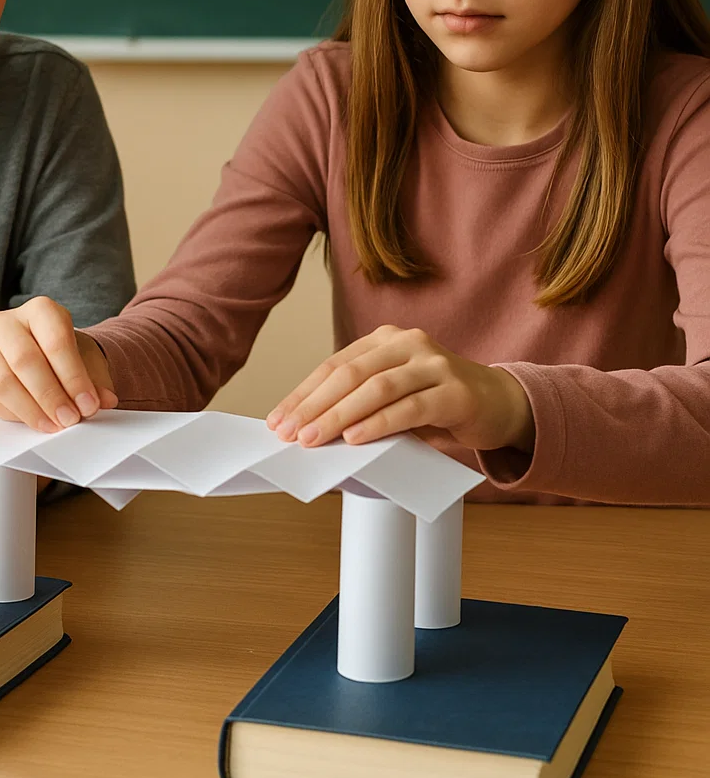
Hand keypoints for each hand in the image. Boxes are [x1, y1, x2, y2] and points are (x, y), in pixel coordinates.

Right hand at [0, 296, 117, 430]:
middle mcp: (5, 323)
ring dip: (31, 409)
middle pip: (24, 359)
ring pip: (1, 381)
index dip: (73, 376)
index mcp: (40, 310)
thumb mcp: (88, 363)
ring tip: (54, 425)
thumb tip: (104, 401)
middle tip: (70, 419)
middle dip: (50, 395)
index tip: (89, 404)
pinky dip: (13, 415)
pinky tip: (35, 422)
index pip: (55, 340)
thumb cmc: (65, 358)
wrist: (43, 361)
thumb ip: (96, 382)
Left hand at [266, 326, 534, 454]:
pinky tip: (356, 438)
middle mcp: (409, 343)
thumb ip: (361, 405)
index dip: (303, 393)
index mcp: (385, 339)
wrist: (498, 404)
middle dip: (315, 405)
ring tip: (314, 438)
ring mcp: (434, 364)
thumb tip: (310, 432)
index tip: (278, 420)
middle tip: (290, 433)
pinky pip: (410, 407)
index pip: (334, 365)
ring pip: (377, 388)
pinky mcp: (455, 391)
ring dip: (340, 416)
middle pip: (350, 374)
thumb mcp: (395, 397)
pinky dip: (378, 423)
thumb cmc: (436, 403)